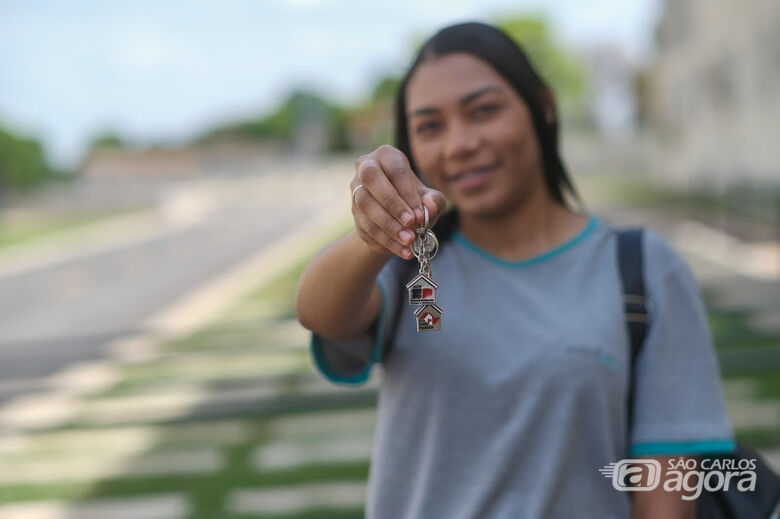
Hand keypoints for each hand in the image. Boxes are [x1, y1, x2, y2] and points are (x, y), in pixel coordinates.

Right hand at [351, 145, 445, 259]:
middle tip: (411, 223)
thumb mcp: (430, 198)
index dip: (408, 192)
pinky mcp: (353, 212)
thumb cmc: (415, 199)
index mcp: (387, 156)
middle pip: (371, 179)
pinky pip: (365, 226)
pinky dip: (385, 240)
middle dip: (392, 203)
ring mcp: (356, 189)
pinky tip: (403, 250)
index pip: (395, 169)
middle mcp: (366, 167)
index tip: (420, 213)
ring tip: (409, 240)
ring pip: (365, 205)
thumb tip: (430, 207)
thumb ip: (434, 200)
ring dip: (388, 225)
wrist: (396, 217)